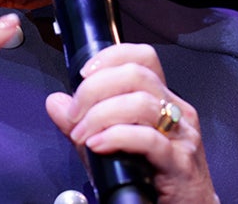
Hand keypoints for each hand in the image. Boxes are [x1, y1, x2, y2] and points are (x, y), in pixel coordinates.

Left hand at [44, 43, 219, 203]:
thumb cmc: (152, 180)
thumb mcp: (110, 145)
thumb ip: (82, 123)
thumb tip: (55, 102)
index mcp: (162, 100)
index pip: (142, 57)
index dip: (110, 57)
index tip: (83, 74)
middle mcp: (176, 111)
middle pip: (136, 75)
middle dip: (95, 89)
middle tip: (74, 114)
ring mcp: (181, 136)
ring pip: (140, 103)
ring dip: (101, 115)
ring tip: (82, 135)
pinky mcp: (180, 163)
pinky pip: (148, 139)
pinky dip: (117, 137)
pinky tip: (98, 144)